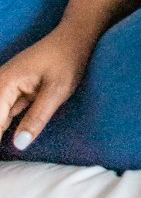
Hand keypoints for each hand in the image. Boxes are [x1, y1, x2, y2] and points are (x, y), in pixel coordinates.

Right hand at [0, 25, 96, 150]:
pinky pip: (1, 116)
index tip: (3, 161)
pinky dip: (2, 128)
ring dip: (1, 131)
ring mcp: (4, 87)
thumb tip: (18, 146)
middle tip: (7, 161)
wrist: (76, 36)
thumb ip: (37, 117)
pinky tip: (6, 141)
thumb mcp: (57, 90)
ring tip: (7, 157)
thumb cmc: (68, 59)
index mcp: (4, 83)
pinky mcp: (12, 92)